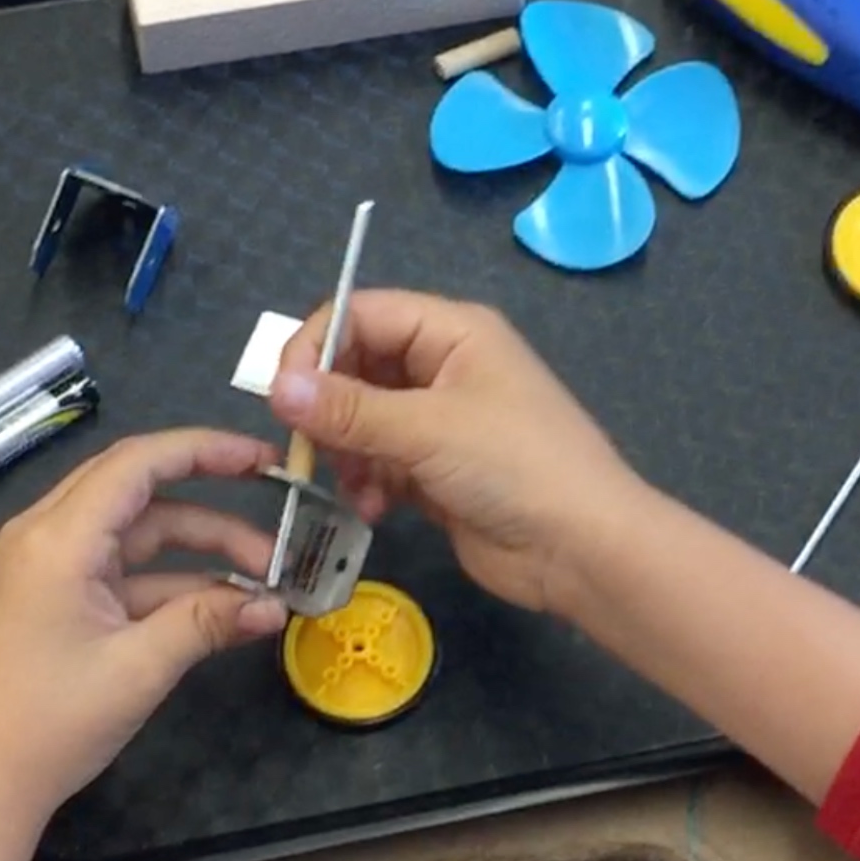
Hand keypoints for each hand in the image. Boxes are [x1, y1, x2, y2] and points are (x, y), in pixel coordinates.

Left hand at [0, 429, 290, 825]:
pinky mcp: (53, 599)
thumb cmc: (49, 724)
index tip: (265, 460)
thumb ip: (208, 623)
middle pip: (138, 489)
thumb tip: (277, 604)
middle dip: (212, 497)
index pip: (138, 464)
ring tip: (266, 576)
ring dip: (198, 548)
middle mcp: (46, 537)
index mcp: (57, 539)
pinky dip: (171, 581)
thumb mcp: (139, 669)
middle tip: (277, 504)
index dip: (206, 450)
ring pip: (135, 532)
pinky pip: (121, 570)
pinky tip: (223, 605)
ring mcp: (47, 568)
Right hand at [270, 290, 645, 613]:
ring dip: (346, 452)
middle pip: (358, 366)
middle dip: (328, 406)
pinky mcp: (438, 472)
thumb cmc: (515, 466)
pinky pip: (381, 463)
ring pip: (364, 420)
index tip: (281, 393)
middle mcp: (445, 367)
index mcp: (453, 332)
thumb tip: (276, 387)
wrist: (582, 548)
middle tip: (308, 445)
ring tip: (351, 484)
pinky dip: (368, 483)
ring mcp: (442, 422)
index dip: (316, 344)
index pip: (363, 313)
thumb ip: (349, 408)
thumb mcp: (428, 429)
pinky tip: (373, 509)